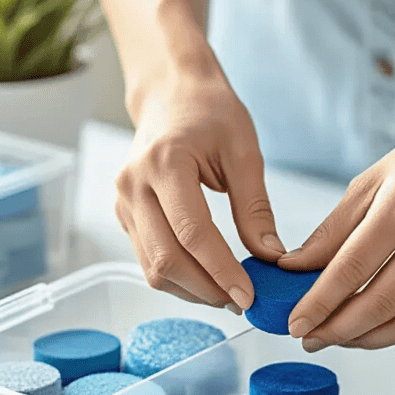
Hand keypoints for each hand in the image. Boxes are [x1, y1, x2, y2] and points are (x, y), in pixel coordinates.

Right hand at [115, 67, 283, 309]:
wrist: (171, 92)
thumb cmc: (210, 112)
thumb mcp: (244, 152)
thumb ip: (255, 208)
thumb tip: (271, 256)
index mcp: (165, 164)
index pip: (193, 235)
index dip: (221, 272)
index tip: (248, 296)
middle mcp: (134, 185)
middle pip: (166, 259)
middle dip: (206, 289)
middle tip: (242, 301)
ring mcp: (123, 201)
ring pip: (152, 267)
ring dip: (191, 289)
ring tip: (228, 292)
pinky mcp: (123, 213)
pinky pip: (147, 257)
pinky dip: (178, 276)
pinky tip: (207, 277)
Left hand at [280, 120, 394, 349]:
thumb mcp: (373, 180)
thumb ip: (333, 229)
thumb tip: (295, 268)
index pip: (353, 268)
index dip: (319, 302)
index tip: (296, 323)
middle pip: (381, 303)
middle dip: (338, 330)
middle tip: (310, 338)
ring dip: (369, 340)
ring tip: (342, 338)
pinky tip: (384, 330)